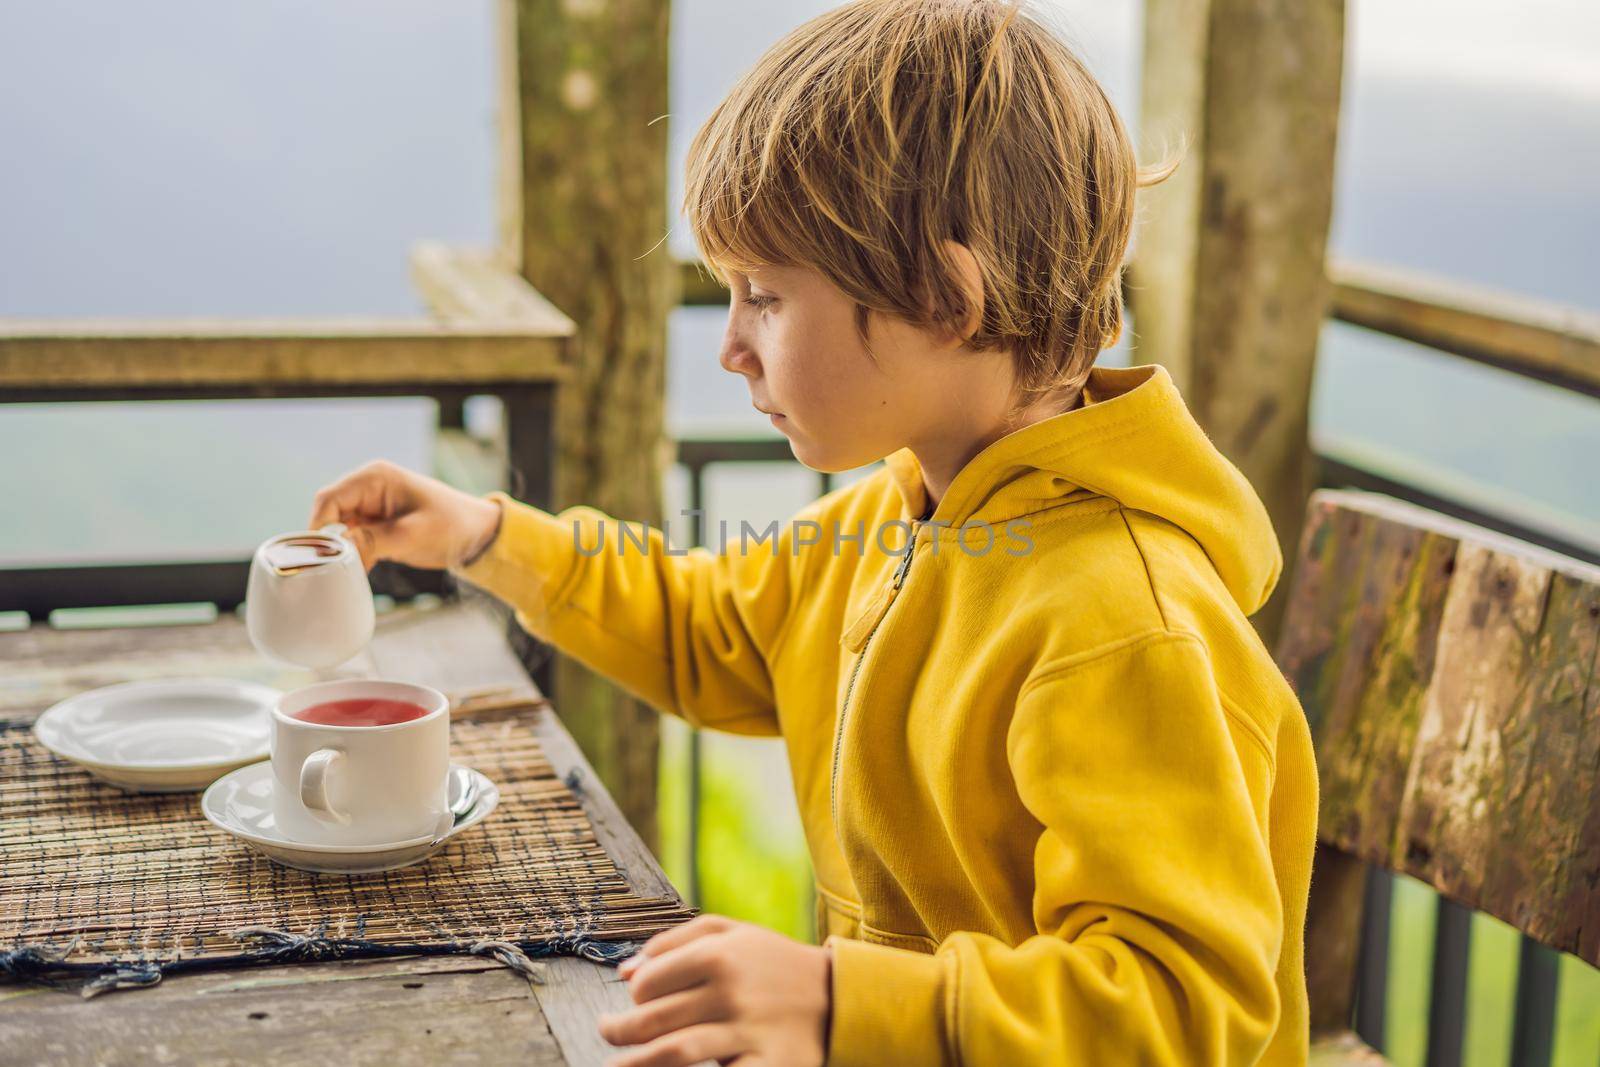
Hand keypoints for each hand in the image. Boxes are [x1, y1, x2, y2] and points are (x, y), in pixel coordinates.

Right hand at [308, 460, 501, 571]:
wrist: (478, 534)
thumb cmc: (452, 526)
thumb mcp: (413, 534)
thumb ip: (373, 540)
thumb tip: (339, 548)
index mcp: (374, 478)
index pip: (328, 500)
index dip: (318, 528)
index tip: (320, 557)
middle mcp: (367, 488)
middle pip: (327, 514)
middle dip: (328, 541)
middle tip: (332, 569)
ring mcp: (370, 507)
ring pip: (337, 529)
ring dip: (340, 551)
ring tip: (346, 574)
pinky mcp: (376, 525)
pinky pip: (351, 540)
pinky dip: (353, 556)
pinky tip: (359, 574)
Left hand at [598, 915, 831, 1066]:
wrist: (838, 997)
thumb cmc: (775, 963)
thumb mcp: (733, 933)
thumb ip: (675, 942)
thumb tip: (625, 971)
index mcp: (719, 955)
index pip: (650, 982)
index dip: (634, 996)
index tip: (635, 1004)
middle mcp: (730, 992)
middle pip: (654, 1020)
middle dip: (619, 1032)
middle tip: (607, 1035)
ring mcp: (747, 1032)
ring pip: (673, 1053)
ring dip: (636, 1065)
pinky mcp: (766, 1066)